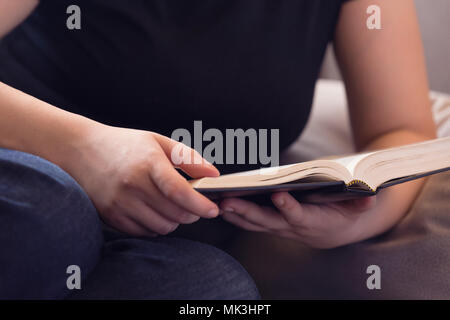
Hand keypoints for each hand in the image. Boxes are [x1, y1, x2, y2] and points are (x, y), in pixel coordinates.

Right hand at [64, 124, 219, 236]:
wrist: (79, 150)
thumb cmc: (124, 144)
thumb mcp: (158, 142)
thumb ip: (189, 158)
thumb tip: (214, 175)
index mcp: (148, 163)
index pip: (179, 191)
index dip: (201, 204)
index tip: (213, 209)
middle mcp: (133, 185)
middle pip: (175, 213)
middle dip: (192, 213)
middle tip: (195, 205)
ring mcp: (119, 203)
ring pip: (162, 227)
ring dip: (174, 221)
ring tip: (172, 206)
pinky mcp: (110, 216)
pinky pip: (144, 232)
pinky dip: (155, 226)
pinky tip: (154, 211)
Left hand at [219, 192, 376, 248]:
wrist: (337, 231)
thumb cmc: (346, 213)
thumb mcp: (359, 207)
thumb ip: (362, 201)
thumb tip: (368, 192)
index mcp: (315, 222)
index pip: (299, 216)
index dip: (289, 208)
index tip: (278, 195)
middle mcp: (294, 228)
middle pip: (268, 221)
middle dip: (247, 211)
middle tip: (228, 200)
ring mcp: (281, 228)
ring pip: (256, 224)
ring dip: (237, 214)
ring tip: (218, 202)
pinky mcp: (273, 225)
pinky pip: (252, 223)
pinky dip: (237, 217)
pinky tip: (222, 207)